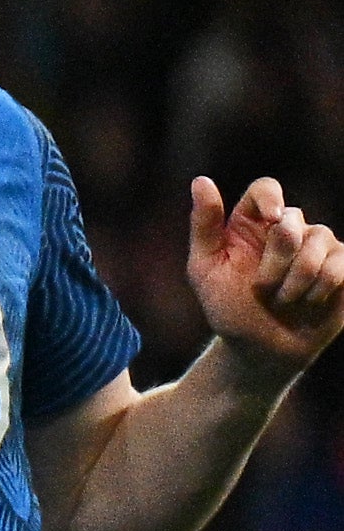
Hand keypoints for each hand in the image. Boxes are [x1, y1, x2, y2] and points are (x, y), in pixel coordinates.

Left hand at [188, 175, 343, 369]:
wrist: (261, 350)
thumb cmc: (229, 310)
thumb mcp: (205, 270)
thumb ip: (204, 226)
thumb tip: (201, 180)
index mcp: (252, 223)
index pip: (265, 188)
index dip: (270, 197)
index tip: (270, 216)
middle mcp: (289, 227)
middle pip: (291, 221)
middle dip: (274, 262)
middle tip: (262, 290)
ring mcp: (321, 245)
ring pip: (319, 243)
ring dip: (294, 283)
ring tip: (283, 300)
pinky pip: (340, 266)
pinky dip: (318, 291)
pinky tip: (309, 302)